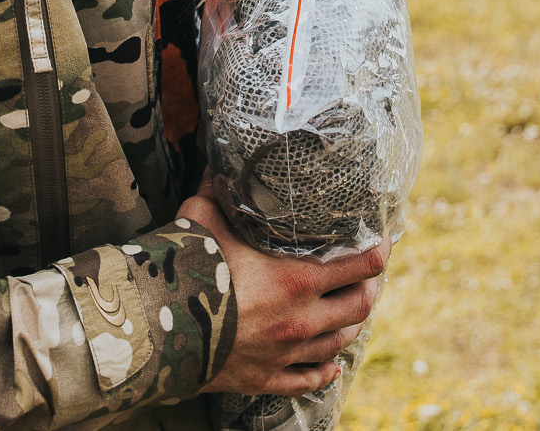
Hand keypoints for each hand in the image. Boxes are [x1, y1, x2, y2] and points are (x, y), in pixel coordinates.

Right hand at [178, 186, 390, 397]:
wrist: (157, 329)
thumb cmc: (183, 268)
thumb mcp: (202, 218)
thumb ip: (217, 190)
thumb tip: (217, 159)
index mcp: (296, 280)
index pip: (360, 265)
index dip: (377, 251)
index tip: (381, 242)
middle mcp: (300, 320)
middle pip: (359, 307)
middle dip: (368, 289)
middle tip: (366, 277)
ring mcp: (285, 354)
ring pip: (337, 343)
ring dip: (349, 326)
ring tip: (349, 313)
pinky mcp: (265, 379)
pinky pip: (307, 380)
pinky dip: (323, 371)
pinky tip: (331, 365)